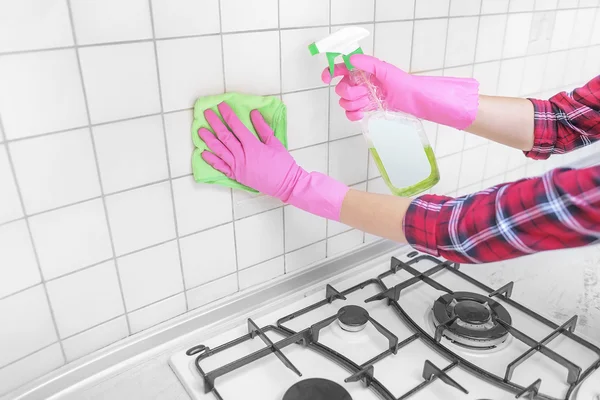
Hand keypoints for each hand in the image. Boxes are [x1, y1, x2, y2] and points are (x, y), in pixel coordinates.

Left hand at [198, 102, 348, 219]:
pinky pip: (221, 167)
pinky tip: (203, 153)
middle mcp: (242, 155)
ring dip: (209, 140)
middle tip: (207, 113)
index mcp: (252, 145)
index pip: (236, 126)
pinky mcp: (236, 176)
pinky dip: (211, 160)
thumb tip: (253, 113)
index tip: (221, 105)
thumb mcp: (275, 143)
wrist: (285, 184)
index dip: (227, 115)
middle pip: (224, 136)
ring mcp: (237, 166)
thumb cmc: (283, 163)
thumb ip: (263, 128)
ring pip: (219, 150)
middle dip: (214, 123)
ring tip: (200, 131)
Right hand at [324, 54, 478, 129]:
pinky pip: (350, 114)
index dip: (330, 73)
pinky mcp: (364, 111)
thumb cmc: (401, 82)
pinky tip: (362, 114)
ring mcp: (361, 98)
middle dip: (351, 92)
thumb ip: (367, 64)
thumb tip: (349, 61)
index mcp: (361, 71)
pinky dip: (354, 115)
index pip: (339, 70)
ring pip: (344, 103)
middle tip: (366, 92)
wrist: (413, 100)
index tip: (328, 78)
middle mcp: (359, 84)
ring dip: (355, 104)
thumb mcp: (385, 70)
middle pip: (341, 89)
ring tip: (370, 102)